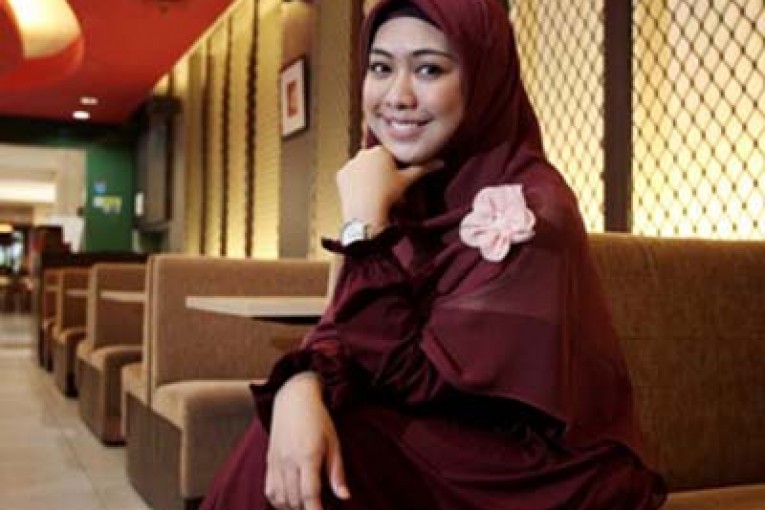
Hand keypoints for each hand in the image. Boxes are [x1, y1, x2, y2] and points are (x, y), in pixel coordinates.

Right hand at [265, 372, 349, 509]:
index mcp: (307, 455)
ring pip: (281, 498)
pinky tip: (292, 502)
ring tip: (308, 504)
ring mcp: (276, 462)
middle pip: (295, 500)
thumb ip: (337, 472)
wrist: (293, 399)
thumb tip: (345, 497)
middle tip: (321, 506)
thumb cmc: (318, 419)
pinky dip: (280, 502)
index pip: (309, 494)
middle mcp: (288, 461)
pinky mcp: (269, 462)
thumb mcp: (334, 442)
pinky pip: (270, 491)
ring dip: (295, 508)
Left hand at [336, 146, 443, 228]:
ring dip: (368, 177)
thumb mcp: (408, 181)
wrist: (365, 213)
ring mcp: (350, 164)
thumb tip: (441, 162)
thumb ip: (424, 169)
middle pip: (375, 161)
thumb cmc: (388, 195)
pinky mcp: (340, 175)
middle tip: (387, 189)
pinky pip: (350, 177)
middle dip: (381, 171)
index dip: (395, 169)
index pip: (390, 156)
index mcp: (380, 150)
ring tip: (375, 193)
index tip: (396, 181)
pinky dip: (356, 183)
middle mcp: (363, 153)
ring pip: (362, 168)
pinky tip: (362, 194)